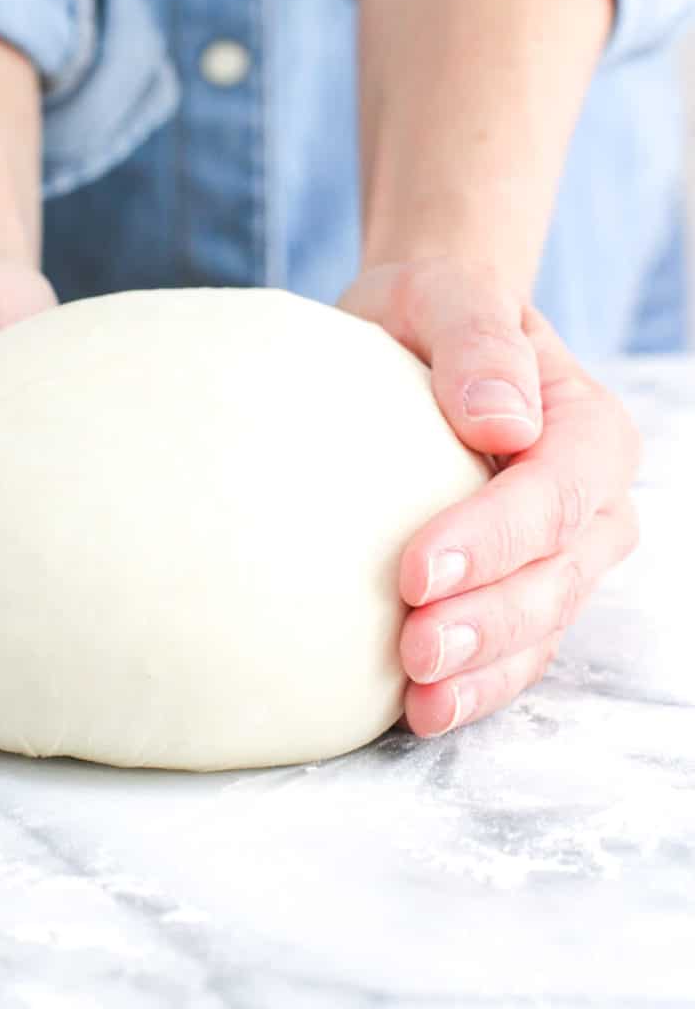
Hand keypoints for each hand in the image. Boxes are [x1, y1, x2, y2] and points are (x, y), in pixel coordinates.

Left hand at [339, 260, 639, 736]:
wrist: (424, 337)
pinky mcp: (515, 594)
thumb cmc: (437, 312)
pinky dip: (474, 687)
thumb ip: (480, 344)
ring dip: (484, 671)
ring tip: (421, 701)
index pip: (555, 496)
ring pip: (540, 629)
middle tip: (416, 649)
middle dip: (491, 622)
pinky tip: (420, 712)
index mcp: (590, 431)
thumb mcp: (452, 296)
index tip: (416, 569)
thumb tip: (503, 421)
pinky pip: (510, 654)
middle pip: (555, 578)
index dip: (494, 540)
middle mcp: (591, 507)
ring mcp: (560, 560)